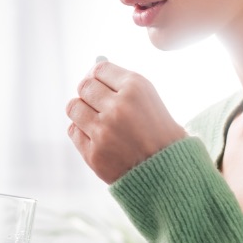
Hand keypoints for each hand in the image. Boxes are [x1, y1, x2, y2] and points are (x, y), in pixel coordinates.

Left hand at [66, 60, 186, 183]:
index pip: (99, 69)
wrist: (169, 172)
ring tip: (97, 120)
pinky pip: (73, 131)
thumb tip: (92, 70)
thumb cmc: (159, 133)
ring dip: (82, 111)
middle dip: (89, 93)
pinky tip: (97, 137)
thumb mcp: (149, 99)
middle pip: (84, 86)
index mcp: (135, 89)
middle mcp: (118, 107)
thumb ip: (121, 83)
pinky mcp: (93, 153)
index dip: (98, 76)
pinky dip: (81, 132)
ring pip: (74, 107)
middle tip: (98, 102)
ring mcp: (103, 131)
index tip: (100, 83)